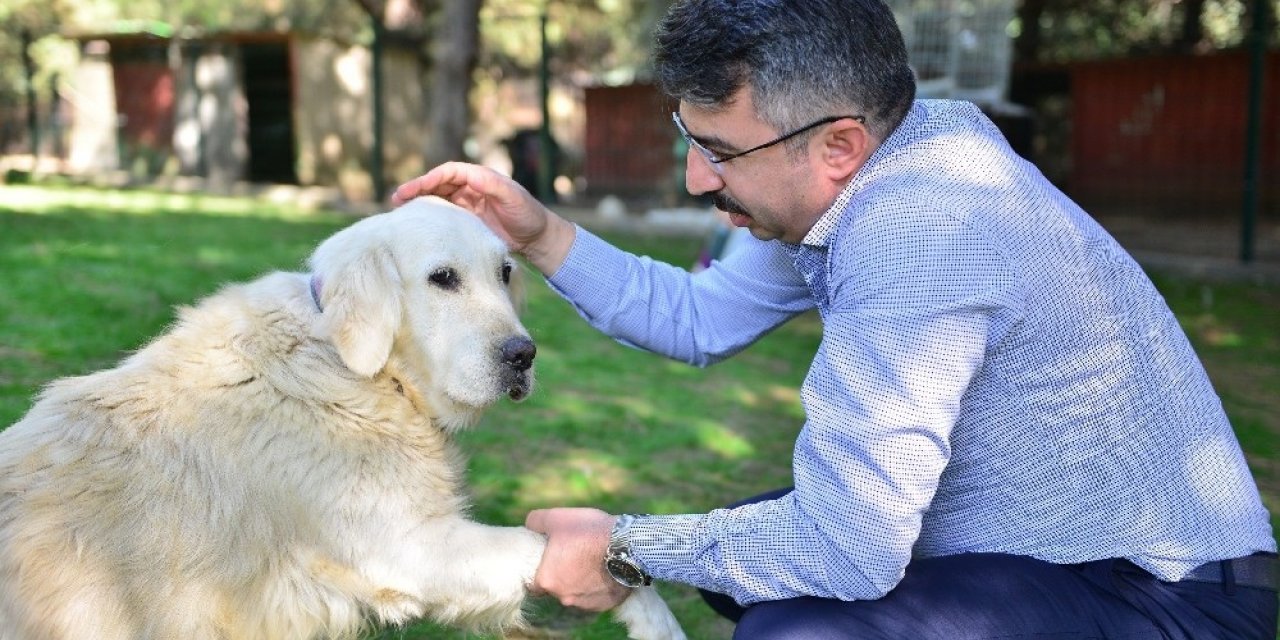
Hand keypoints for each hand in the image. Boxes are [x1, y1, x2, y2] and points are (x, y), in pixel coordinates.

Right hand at [391, 162, 574, 273]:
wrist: (536, 238)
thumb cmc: (528, 214)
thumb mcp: (513, 197)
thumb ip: (493, 185)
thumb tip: (471, 176)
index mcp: (480, 178)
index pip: (449, 172)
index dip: (430, 178)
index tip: (415, 188)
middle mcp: (470, 187)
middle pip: (438, 183)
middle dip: (417, 189)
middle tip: (397, 198)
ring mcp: (466, 204)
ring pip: (437, 198)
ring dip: (419, 202)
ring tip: (398, 209)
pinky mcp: (465, 221)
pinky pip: (443, 215)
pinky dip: (428, 216)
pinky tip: (415, 222)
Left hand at [525, 508, 631, 610]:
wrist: (626, 546)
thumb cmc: (588, 532)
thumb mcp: (556, 518)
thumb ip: (536, 522)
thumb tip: (529, 525)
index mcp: (546, 580)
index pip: (536, 581)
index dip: (544, 568)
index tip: (553, 557)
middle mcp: (563, 597)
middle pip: (558, 587)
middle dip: (564, 574)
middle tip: (575, 555)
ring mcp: (586, 604)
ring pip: (578, 593)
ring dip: (582, 581)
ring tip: (592, 561)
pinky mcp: (605, 605)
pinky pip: (597, 597)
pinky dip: (599, 587)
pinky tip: (605, 570)